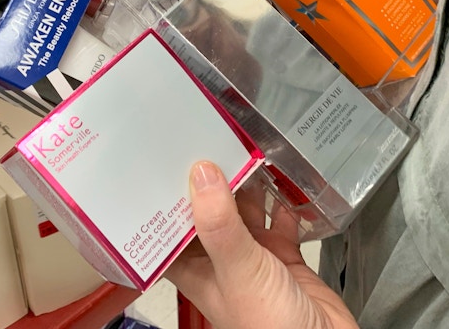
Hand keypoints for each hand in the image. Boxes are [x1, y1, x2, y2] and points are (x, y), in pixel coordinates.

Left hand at [165, 161, 358, 328]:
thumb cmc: (271, 327)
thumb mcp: (238, 270)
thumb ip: (219, 224)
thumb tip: (200, 175)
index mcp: (197, 270)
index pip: (168, 229)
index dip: (164, 199)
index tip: (163, 162)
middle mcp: (222, 261)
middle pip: (208, 212)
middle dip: (210, 182)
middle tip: (209, 139)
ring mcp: (254, 257)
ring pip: (244, 211)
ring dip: (246, 185)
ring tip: (245, 147)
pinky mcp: (284, 255)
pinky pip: (281, 219)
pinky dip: (283, 200)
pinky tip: (283, 177)